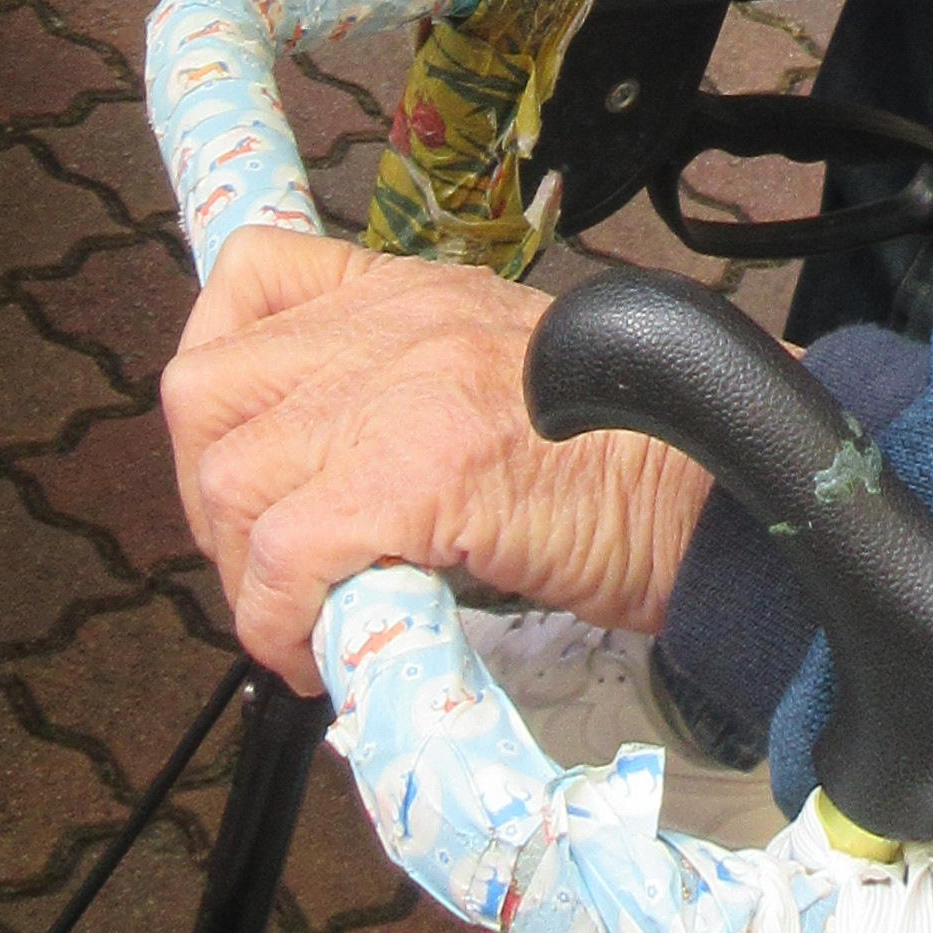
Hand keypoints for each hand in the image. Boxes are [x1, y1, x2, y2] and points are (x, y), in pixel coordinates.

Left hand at [165, 230, 705, 678]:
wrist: (728, 488)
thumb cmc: (637, 456)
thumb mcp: (508, 379)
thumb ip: (413, 395)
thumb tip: (327, 487)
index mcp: (415, 293)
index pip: (252, 277)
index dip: (219, 384)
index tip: (244, 467)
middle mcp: (395, 327)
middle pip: (204, 392)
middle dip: (212, 499)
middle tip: (268, 568)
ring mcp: (402, 395)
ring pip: (231, 483)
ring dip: (248, 575)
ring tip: (305, 621)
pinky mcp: (417, 476)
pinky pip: (286, 560)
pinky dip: (283, 624)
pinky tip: (326, 654)